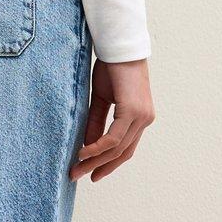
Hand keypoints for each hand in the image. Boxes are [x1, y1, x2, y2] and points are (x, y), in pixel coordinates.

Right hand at [69, 56, 154, 182]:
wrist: (119, 47)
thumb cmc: (112, 67)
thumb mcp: (102, 99)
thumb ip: (96, 122)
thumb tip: (87, 145)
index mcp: (140, 117)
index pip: (125, 148)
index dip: (108, 163)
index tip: (91, 173)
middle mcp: (145, 119)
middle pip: (122, 153)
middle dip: (99, 166)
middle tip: (77, 175)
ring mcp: (141, 117)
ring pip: (117, 148)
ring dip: (95, 160)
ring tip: (76, 168)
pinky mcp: (132, 111)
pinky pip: (114, 138)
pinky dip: (98, 148)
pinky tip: (83, 152)